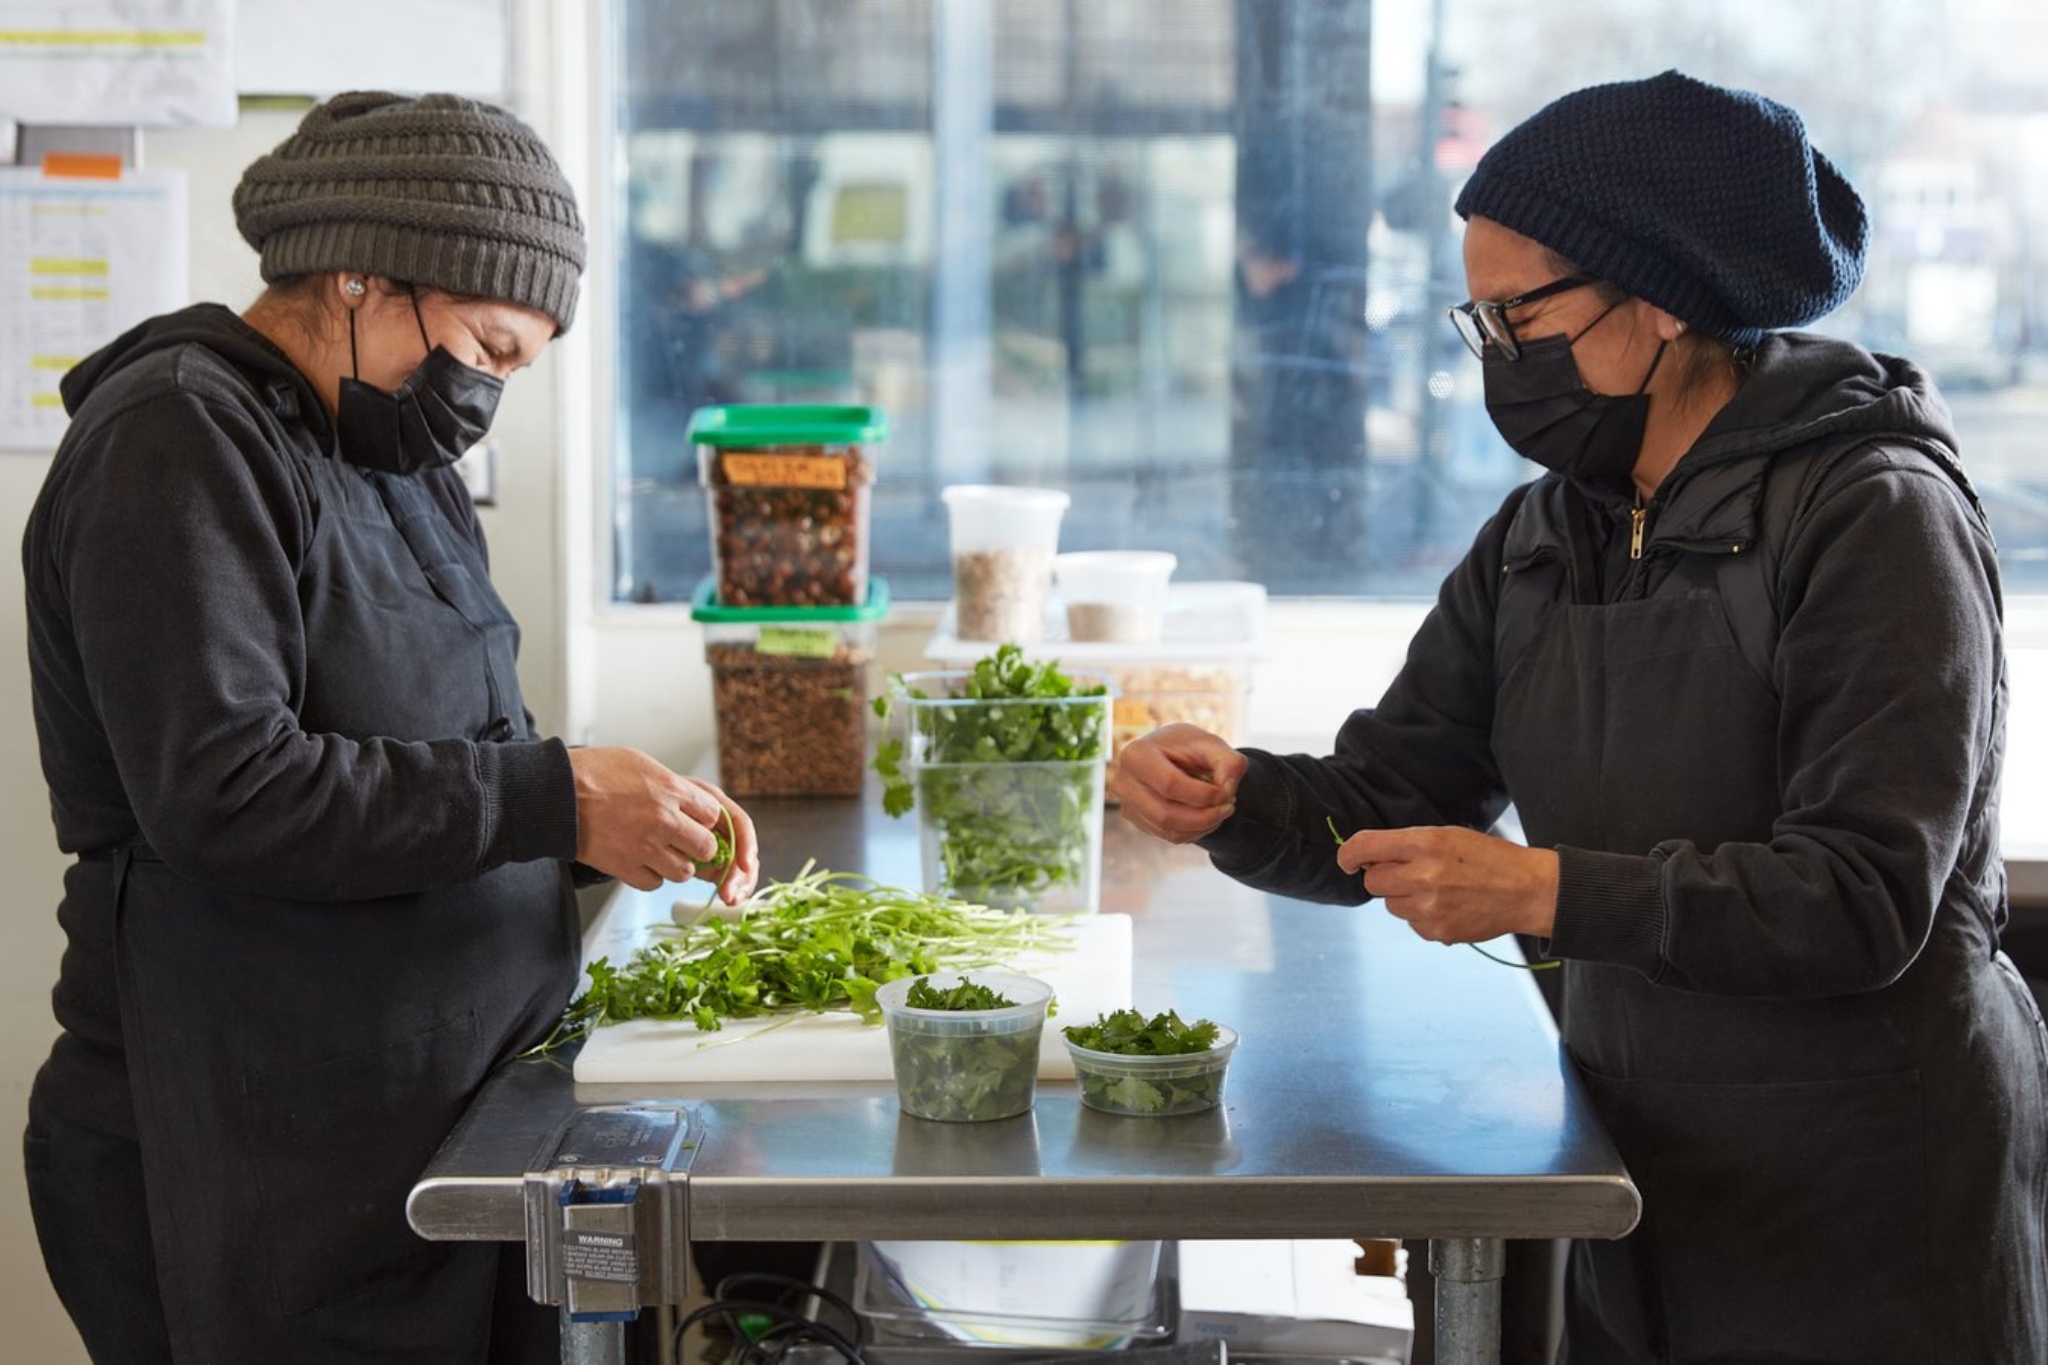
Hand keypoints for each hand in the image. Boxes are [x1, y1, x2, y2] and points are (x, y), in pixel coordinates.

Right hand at [568, 748, 759, 900]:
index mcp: (670, 789)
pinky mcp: (625, 867)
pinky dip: (651, 876)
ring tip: (660, 852)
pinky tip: (640, 860)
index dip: (705, 820)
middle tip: (684, 843)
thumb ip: (670, 784)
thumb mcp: (640, 763)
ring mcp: (645, 846)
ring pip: (683, 871)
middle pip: (706, 848)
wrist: (554, 794)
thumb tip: (690, 799)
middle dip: (698, 847)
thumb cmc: (593, 773)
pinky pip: (654, 883)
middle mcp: (663, 820)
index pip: (714, 814)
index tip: (696, 821)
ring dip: (676, 864)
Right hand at [1108, 723, 1247, 843]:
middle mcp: (1123, 781)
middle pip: (1166, 814)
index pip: (1170, 785)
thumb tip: (1227, 790)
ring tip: (1220, 810)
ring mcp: (1126, 803)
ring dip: (1202, 826)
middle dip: (1204, 817)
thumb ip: (1229, 762)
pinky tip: (1206, 816)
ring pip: (1169, 830)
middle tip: (1229, 807)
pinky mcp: (1136, 819)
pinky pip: (1169, 836)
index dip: (1203, 795)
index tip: (1228, 793)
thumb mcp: (1214, 745)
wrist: (1172, 755)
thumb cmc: (1190, 748)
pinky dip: (1194, 831)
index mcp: (1137, 754)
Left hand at [1336, 826, 1557, 944]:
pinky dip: (1422, 916)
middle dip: (1383, 877)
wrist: (1525, 890)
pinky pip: (1412, 923)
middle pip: (1373, 881)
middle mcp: (1423, 875)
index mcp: (1424, 843)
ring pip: (1391, 905)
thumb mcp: (1447, 835)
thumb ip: (1406, 845)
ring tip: (1438, 889)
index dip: (1348, 854)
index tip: (1346, 861)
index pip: (1365, 847)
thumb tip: (1367, 860)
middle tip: (1409, 872)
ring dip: (1404, 897)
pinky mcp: (1437, 932)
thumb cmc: (1486, 858)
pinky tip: (1448, 906)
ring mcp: (1429, 907)